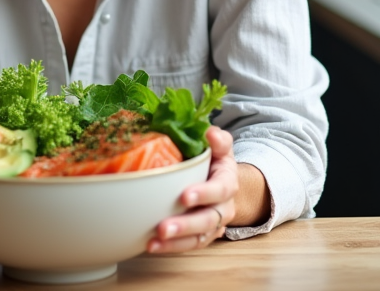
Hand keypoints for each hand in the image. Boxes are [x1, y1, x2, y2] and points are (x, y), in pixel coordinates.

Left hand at [148, 126, 236, 252]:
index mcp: (228, 182)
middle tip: (163, 228)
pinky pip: (189, 245)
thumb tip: (210, 133)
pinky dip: (171, 248)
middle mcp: (224, 207)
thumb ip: (218, 139)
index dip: (204, 194)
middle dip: (186, 225)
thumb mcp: (221, 146)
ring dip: (176, 241)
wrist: (224, 183)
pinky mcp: (202, 236)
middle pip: (208, 220)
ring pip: (198, 237)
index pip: (219, 190)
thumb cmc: (217, 161)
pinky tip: (151, 246)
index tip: (184, 196)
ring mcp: (214, 224)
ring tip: (154, 242)